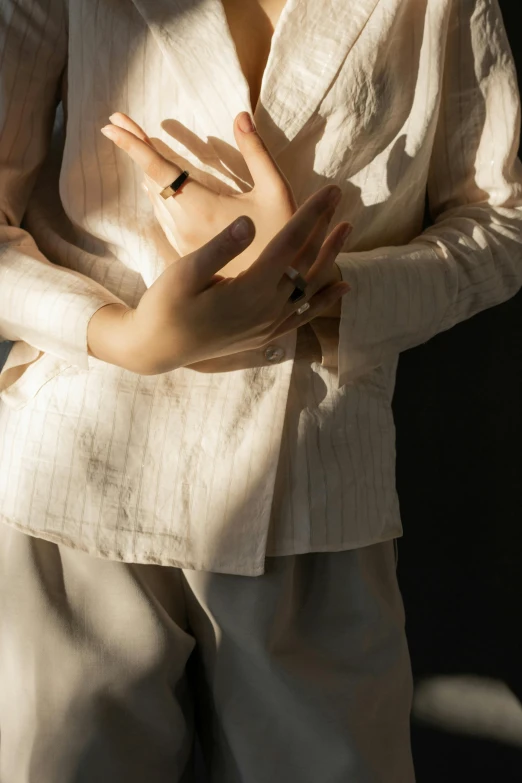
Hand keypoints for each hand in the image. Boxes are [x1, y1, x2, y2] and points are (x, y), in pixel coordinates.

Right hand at [87, 186, 351, 374]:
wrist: (158, 348)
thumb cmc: (165, 305)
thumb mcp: (185, 272)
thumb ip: (221, 248)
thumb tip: (249, 222)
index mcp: (250, 288)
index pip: (290, 243)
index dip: (312, 214)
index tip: (330, 190)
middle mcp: (268, 309)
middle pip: (306, 263)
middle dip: (324, 228)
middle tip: (340, 197)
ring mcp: (269, 325)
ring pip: (311, 288)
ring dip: (329, 257)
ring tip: (346, 231)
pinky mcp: (265, 336)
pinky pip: (303, 316)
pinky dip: (325, 300)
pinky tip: (341, 287)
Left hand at [100, 111, 350, 289]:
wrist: (277, 289)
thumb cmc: (281, 239)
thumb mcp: (276, 192)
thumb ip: (256, 153)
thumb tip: (241, 116)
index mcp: (201, 206)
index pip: (158, 168)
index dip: (133, 144)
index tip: (110, 123)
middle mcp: (184, 225)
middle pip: (151, 180)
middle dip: (135, 149)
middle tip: (116, 123)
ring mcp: (183, 241)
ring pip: (156, 199)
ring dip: (147, 170)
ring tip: (136, 145)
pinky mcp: (187, 252)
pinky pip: (164, 216)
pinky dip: (158, 192)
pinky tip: (156, 184)